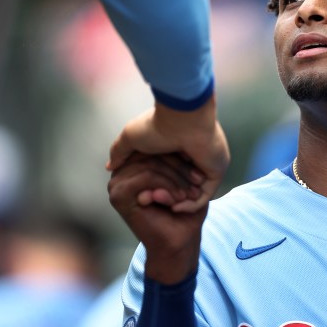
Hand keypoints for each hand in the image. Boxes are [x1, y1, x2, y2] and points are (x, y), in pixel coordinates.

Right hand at [107, 95, 229, 211]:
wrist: (184, 118)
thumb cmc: (158, 125)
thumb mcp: (131, 137)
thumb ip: (121, 152)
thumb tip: (110, 166)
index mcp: (174, 144)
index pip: (163, 172)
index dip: (153, 184)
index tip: (141, 194)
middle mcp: (191, 154)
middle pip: (177, 184)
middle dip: (166, 195)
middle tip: (153, 201)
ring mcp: (204, 164)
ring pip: (191, 192)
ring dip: (177, 201)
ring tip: (166, 206)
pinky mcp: (215, 171)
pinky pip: (205, 195)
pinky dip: (190, 205)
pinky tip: (177, 208)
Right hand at [108, 152, 207, 283]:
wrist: (179, 243)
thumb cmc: (186, 213)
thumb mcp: (187, 182)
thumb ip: (178, 162)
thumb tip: (172, 144)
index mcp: (136, 167)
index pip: (156, 146)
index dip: (178, 156)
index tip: (197, 174)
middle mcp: (122, 173)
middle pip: (152, 153)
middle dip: (178, 168)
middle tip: (194, 187)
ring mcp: (117, 184)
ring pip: (150, 164)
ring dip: (174, 180)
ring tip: (186, 196)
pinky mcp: (118, 196)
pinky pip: (145, 176)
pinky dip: (166, 186)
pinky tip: (176, 200)